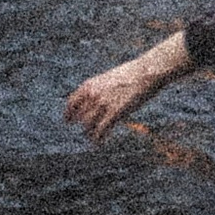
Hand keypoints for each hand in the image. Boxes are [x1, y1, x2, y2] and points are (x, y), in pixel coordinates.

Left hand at [66, 36, 188, 141]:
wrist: (146, 72)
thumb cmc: (132, 74)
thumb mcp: (109, 78)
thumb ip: (100, 90)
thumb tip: (97, 102)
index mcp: (90, 85)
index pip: (72, 103)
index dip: (69, 114)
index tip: (68, 121)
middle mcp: (93, 94)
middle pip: (80, 116)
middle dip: (82, 124)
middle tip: (86, 131)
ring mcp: (103, 104)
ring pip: (88, 125)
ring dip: (89, 133)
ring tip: (92, 138)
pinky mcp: (115, 112)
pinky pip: (101, 130)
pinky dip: (98, 138)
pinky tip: (98, 142)